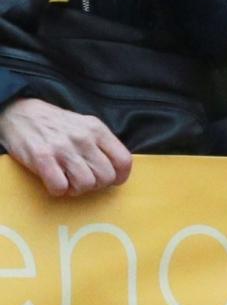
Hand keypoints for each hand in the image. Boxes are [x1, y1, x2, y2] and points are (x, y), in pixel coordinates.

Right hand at [0, 98, 131, 195]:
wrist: (23, 114)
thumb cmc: (58, 125)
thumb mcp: (86, 126)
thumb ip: (102, 144)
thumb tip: (116, 168)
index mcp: (98, 130)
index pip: (124, 160)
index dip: (120, 177)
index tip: (112, 181)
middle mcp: (84, 138)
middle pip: (106, 176)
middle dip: (97, 185)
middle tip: (84, 180)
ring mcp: (63, 149)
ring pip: (86, 184)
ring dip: (77, 189)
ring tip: (69, 181)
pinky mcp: (43, 159)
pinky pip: (60, 187)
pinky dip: (58, 190)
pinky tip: (55, 181)